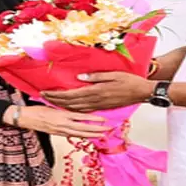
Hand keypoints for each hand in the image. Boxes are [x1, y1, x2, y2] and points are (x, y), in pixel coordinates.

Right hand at [7, 105, 110, 137]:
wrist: (25, 118)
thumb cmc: (38, 109)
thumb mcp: (53, 105)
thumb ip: (65, 108)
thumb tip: (76, 106)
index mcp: (63, 115)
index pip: (82, 118)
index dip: (94, 120)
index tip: (104, 120)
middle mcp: (63, 124)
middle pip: (84, 129)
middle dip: (97, 130)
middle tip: (109, 130)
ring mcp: (61, 131)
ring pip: (80, 134)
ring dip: (92, 135)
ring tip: (103, 135)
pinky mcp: (58, 134)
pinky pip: (73, 135)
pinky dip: (82, 136)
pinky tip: (89, 136)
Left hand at [41, 72, 155, 111]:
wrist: (143, 92)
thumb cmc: (130, 81)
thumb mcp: (113, 74)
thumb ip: (96, 77)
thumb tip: (79, 78)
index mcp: (96, 91)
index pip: (71, 95)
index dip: (57, 95)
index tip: (45, 92)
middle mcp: (96, 101)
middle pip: (71, 103)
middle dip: (56, 100)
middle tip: (43, 97)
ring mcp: (99, 106)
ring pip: (76, 109)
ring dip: (63, 106)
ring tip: (52, 102)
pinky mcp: (103, 107)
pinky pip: (84, 110)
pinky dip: (74, 109)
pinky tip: (69, 108)